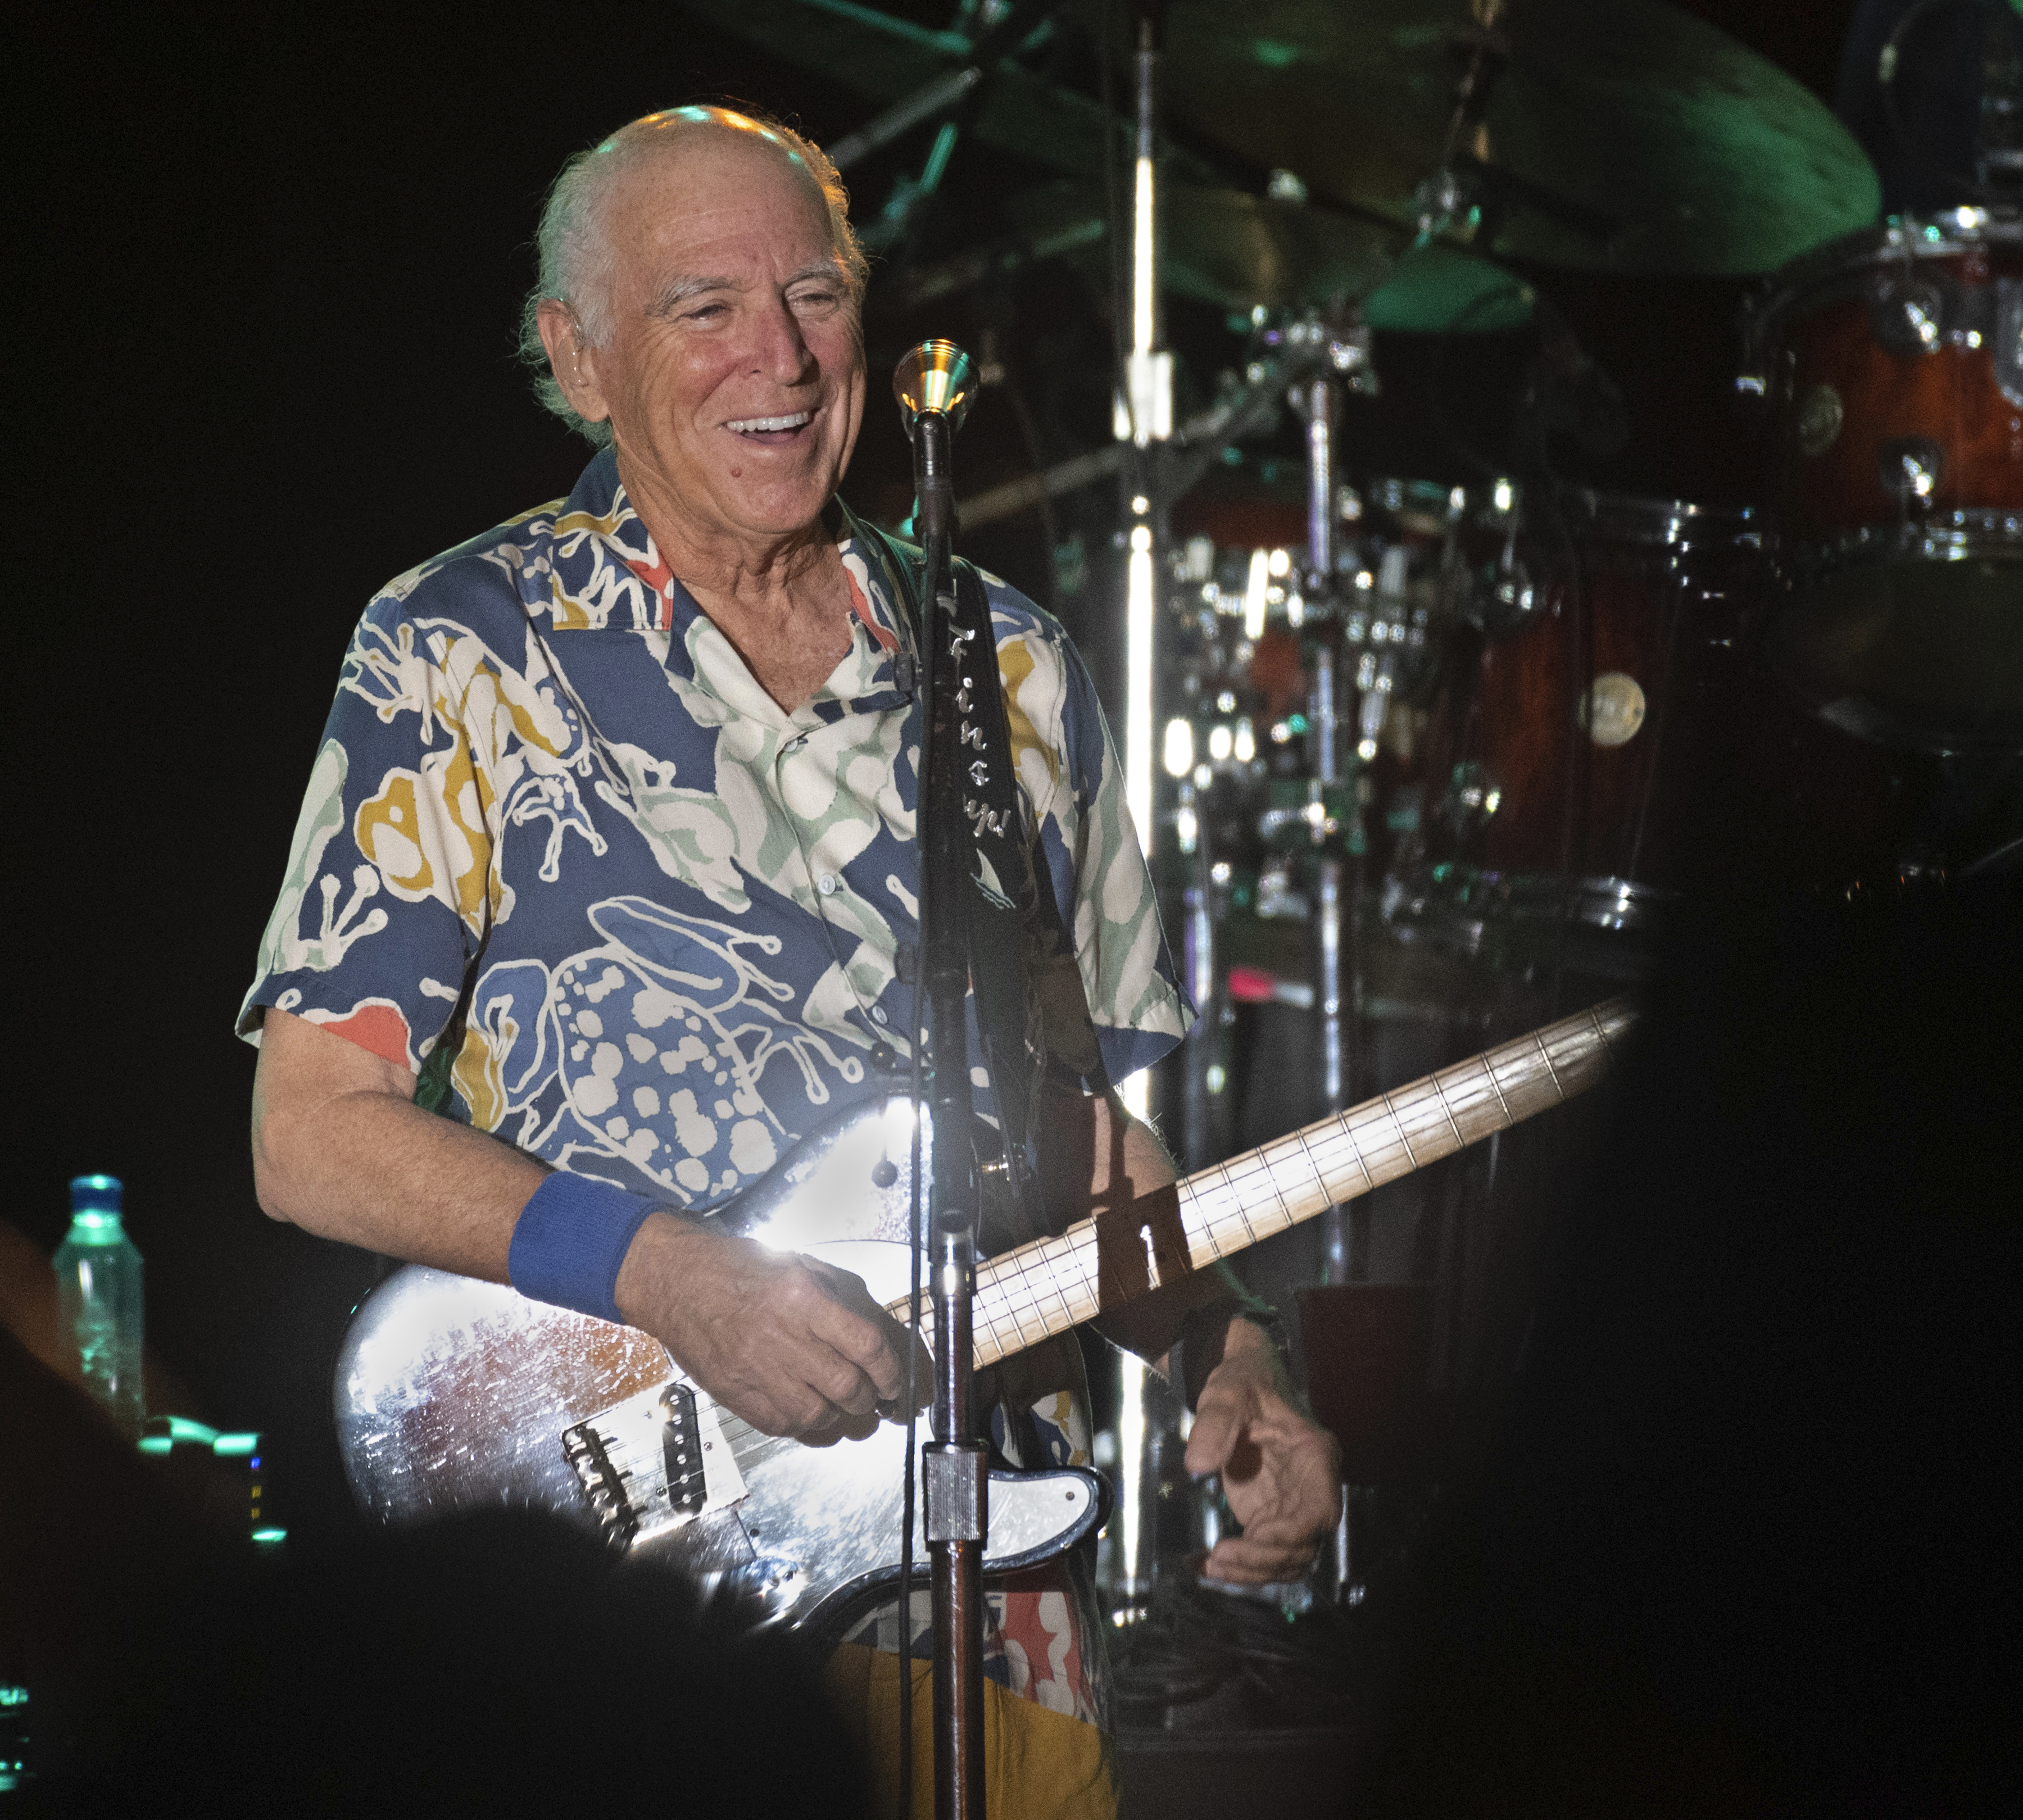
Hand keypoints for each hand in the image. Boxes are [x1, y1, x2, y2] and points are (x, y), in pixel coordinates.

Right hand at [616, 1213, 926, 1440]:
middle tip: (875, 1397)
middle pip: (849, 1387)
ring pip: (821, 1414)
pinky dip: (807, 1426)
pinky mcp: (738, 1396)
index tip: (900, 1383)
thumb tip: (877, 1335)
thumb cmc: (738, 1269)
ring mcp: (758, 1371)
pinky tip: (810, 1411)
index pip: (867, 1345)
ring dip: (841, 1415)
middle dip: (871, 1398)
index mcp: (803, 1298)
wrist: (677, 1283)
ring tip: (842, 1405)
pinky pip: (786, 1427)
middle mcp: (783, 1337)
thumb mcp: (798, 1265)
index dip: (894, 1372)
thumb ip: (840, 1297)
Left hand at [1183, 1318, 1342, 1584]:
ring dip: (1254, 1572)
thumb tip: (1197, 1465)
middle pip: (1306, 1544)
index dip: (1294, 1534)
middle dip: (1266, 1560)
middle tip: (1219, 1557)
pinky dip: (1244, 1567)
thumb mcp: (1228, 1390)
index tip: (1256, 1536)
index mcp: (1315, 1455)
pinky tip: (1208, 1566)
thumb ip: (1216, 1421)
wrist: (1240, 1383)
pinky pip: (1266, 1553)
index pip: (1322, 1510)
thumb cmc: (1243, 1381)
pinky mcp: (1270, 1515)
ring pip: (1290, 1558)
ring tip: (1212, 1567)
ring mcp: (1292, 1505)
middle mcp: (1312, 1487)